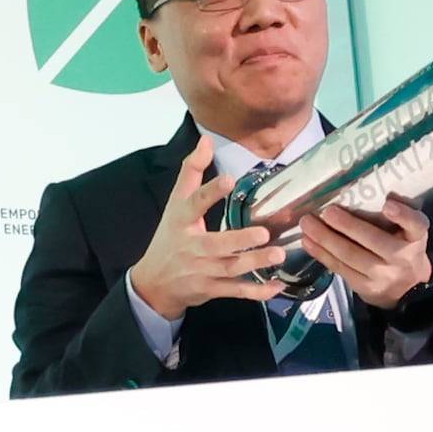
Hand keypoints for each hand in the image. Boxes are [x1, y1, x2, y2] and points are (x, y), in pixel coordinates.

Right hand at [125, 134, 284, 321]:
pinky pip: (234, 291)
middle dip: (238, 241)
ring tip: (278, 254)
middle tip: (263, 233)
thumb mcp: (175, 203)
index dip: (210, 192)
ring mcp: (201, 271)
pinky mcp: (211, 289)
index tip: (229, 181)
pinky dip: (255, 291)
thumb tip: (206, 140)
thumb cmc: (170, 238)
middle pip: (215, 245)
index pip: (194, 204)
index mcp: (181, 221)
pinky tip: (275, 286)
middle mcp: (191, 247)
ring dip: (254, 263)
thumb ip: (191, 171)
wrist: (154, 284)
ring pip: (229, 269)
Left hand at [288, 192, 432, 313]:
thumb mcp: (409, 230)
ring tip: (307, 224)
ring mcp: (382, 275)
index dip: (403, 215)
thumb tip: (371, 188)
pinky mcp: (364, 287)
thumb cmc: (402, 246)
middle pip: (373, 240)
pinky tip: (308, 241)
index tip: (387, 205)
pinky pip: (339, 268)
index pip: (415, 225)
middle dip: (347, 225)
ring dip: (325, 239)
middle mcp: (401, 257)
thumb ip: (398, 213)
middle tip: (327, 211)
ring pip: (350, 255)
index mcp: (415, 237)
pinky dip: (321, 254)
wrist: (405, 288)